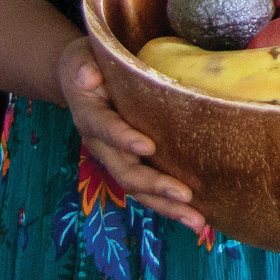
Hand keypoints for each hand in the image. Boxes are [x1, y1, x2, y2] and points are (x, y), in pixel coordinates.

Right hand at [58, 38, 204, 230]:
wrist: (81, 78)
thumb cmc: (88, 62)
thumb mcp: (81, 57)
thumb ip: (85, 66)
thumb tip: (89, 76)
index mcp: (89, 115)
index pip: (104, 129)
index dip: (123, 138)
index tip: (147, 145)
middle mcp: (101, 144)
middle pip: (125, 171)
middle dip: (154, 186)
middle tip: (185, 196)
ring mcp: (117, 158)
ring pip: (139, 189)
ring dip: (168, 207)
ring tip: (198, 221)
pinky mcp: (132, 164)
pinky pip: (150, 189)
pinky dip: (171, 205)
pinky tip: (198, 216)